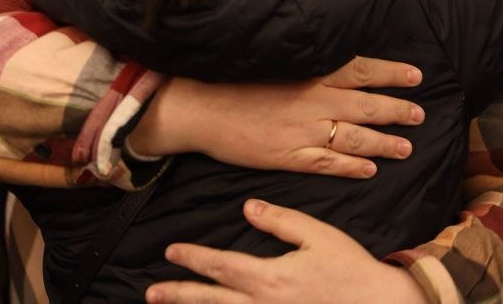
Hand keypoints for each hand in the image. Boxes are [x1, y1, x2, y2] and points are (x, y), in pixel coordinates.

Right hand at [131, 56, 423, 178]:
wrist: (200, 106)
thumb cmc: (235, 79)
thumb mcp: (278, 61)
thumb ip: (310, 65)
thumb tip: (341, 63)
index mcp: (311, 74)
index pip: (362, 70)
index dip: (391, 73)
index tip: (415, 76)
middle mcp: (314, 101)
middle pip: (366, 105)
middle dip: (396, 110)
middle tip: (419, 114)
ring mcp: (303, 131)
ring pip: (354, 138)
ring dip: (384, 143)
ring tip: (406, 147)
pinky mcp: (289, 156)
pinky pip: (328, 164)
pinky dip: (352, 167)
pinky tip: (370, 170)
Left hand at [145, 200, 428, 303]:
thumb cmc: (350, 268)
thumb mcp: (318, 236)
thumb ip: (280, 221)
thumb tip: (247, 208)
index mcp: (271, 277)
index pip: (222, 266)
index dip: (195, 258)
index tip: (172, 251)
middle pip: (212, 300)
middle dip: (180, 294)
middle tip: (152, 291)